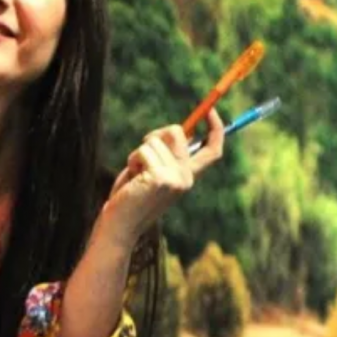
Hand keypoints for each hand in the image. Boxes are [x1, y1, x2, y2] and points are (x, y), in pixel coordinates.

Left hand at [99, 109, 225, 247]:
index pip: (213, 151)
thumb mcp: (152, 173)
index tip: (210, 111)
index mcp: (188, 177)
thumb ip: (165, 156)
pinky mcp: (161, 178)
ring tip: (135, 175)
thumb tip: (176, 129)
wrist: (120, 226)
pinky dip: (132, 160)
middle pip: (178, 132)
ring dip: (138, 153)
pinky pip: (143, 151)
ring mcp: (176, 178)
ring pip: (155, 140)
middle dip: (155, 134)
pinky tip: (132, 180)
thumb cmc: (130, 198)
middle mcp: (187, 178)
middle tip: (141, 154)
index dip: (216, 128)